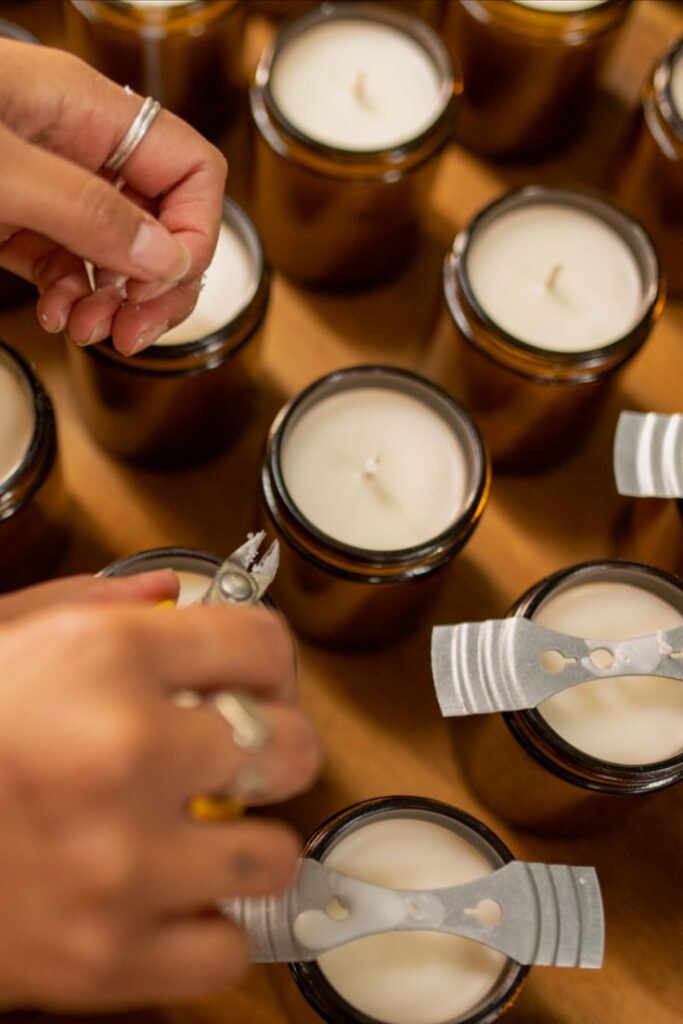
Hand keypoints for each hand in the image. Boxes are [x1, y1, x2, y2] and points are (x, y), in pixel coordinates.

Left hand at [0, 40, 226, 354]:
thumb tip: (161, 258)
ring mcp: (49, 187)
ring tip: (90, 329)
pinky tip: (57, 315)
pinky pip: (70, 266)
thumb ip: (86, 209)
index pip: (191, 170)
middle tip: (134, 328)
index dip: (195, 232)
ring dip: (115, 301)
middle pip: (162, 221)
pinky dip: (72, 298)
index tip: (164, 281)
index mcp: (88, 113)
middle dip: (158, 283)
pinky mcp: (17, 219)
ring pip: (120, 252)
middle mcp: (78, 149)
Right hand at [0, 591, 319, 1009]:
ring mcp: (120, 865)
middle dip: (276, 749)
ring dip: (251, 843)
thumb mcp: (3, 637)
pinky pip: (226, 951)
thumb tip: (179, 598)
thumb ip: (97, 604)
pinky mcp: (105, 961)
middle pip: (291, 747)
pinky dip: (208, 928)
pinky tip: (171, 898)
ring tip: (213, 833)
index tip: (260, 680)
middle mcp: (124, 751)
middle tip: (246, 758)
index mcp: (103, 656)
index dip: (269, 660)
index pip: (261, 642)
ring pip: (275, 856)